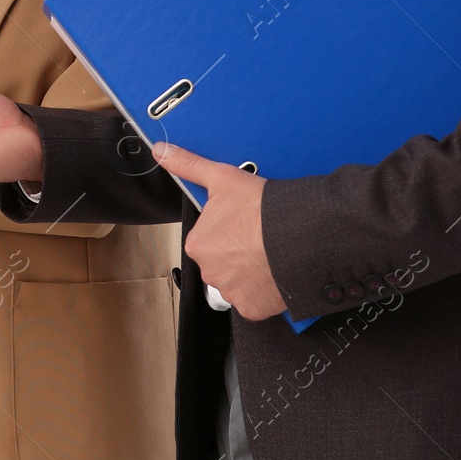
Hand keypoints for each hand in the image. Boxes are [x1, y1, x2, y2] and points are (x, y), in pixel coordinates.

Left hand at [153, 142, 287, 319]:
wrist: (299, 233)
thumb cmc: (261, 208)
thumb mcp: (222, 178)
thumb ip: (188, 165)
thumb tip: (161, 151)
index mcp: (197, 244)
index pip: (208, 240)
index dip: (227, 231)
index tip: (243, 224)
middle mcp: (209, 272)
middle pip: (222, 263)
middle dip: (238, 253)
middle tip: (258, 239)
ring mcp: (231, 292)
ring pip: (239, 282)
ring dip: (250, 273)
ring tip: (269, 255)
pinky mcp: (252, 308)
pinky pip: (255, 301)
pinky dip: (263, 292)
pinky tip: (274, 273)